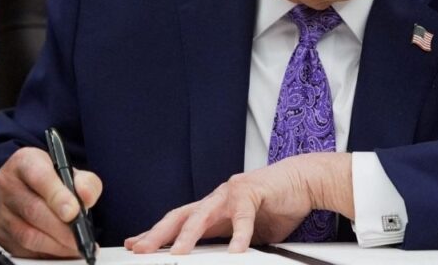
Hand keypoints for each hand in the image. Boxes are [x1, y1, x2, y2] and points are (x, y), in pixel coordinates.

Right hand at [0, 146, 102, 257]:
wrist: (23, 188)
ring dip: (55, 244)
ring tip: (76, 246)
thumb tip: (87, 197)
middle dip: (61, 227)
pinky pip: (23, 249)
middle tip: (81, 236)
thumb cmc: (49, 179)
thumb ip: (85, 182)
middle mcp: (6, 184)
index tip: (74, 211)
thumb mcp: (70, 172)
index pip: (39, 176)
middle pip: (33, 210)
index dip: (57, 195)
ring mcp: (0, 211)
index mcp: (24, 162)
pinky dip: (47, 253)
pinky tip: (63, 250)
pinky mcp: (0, 233)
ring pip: (27, 234)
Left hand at [124, 152, 352, 254]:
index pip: (177, 222)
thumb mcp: (245, 231)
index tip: (135, 245)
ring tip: (178, 253)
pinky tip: (235, 251)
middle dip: (158, 234)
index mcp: (212, 209)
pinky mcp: (252, 191)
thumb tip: (219, 261)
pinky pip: (243, 217)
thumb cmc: (275, 205)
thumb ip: (228, 242)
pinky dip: (239, 235)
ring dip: (188, 235)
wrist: (302, 181)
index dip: (156, 234)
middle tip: (140, 249)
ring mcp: (231, 193)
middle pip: (179, 216)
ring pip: (203, 214)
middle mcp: (216, 198)